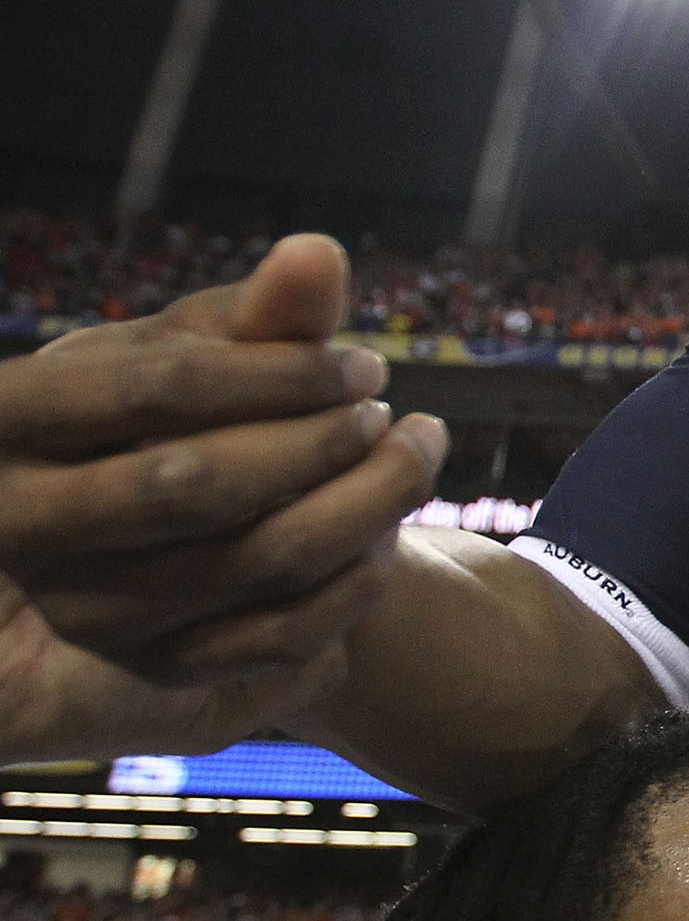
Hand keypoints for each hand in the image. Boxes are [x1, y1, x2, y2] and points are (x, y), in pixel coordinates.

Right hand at [0, 235, 446, 695]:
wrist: (167, 517)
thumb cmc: (189, 404)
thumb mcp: (209, 348)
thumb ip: (263, 311)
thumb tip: (320, 252)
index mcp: (11, 419)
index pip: (155, 390)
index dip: (281, 372)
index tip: (364, 362)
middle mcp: (26, 527)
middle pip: (199, 485)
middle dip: (323, 441)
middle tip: (385, 410)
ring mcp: (87, 613)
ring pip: (261, 562)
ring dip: (370, 502)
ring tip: (415, 449)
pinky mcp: (157, 668)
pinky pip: (285, 636)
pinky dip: (360, 578)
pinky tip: (390, 529)